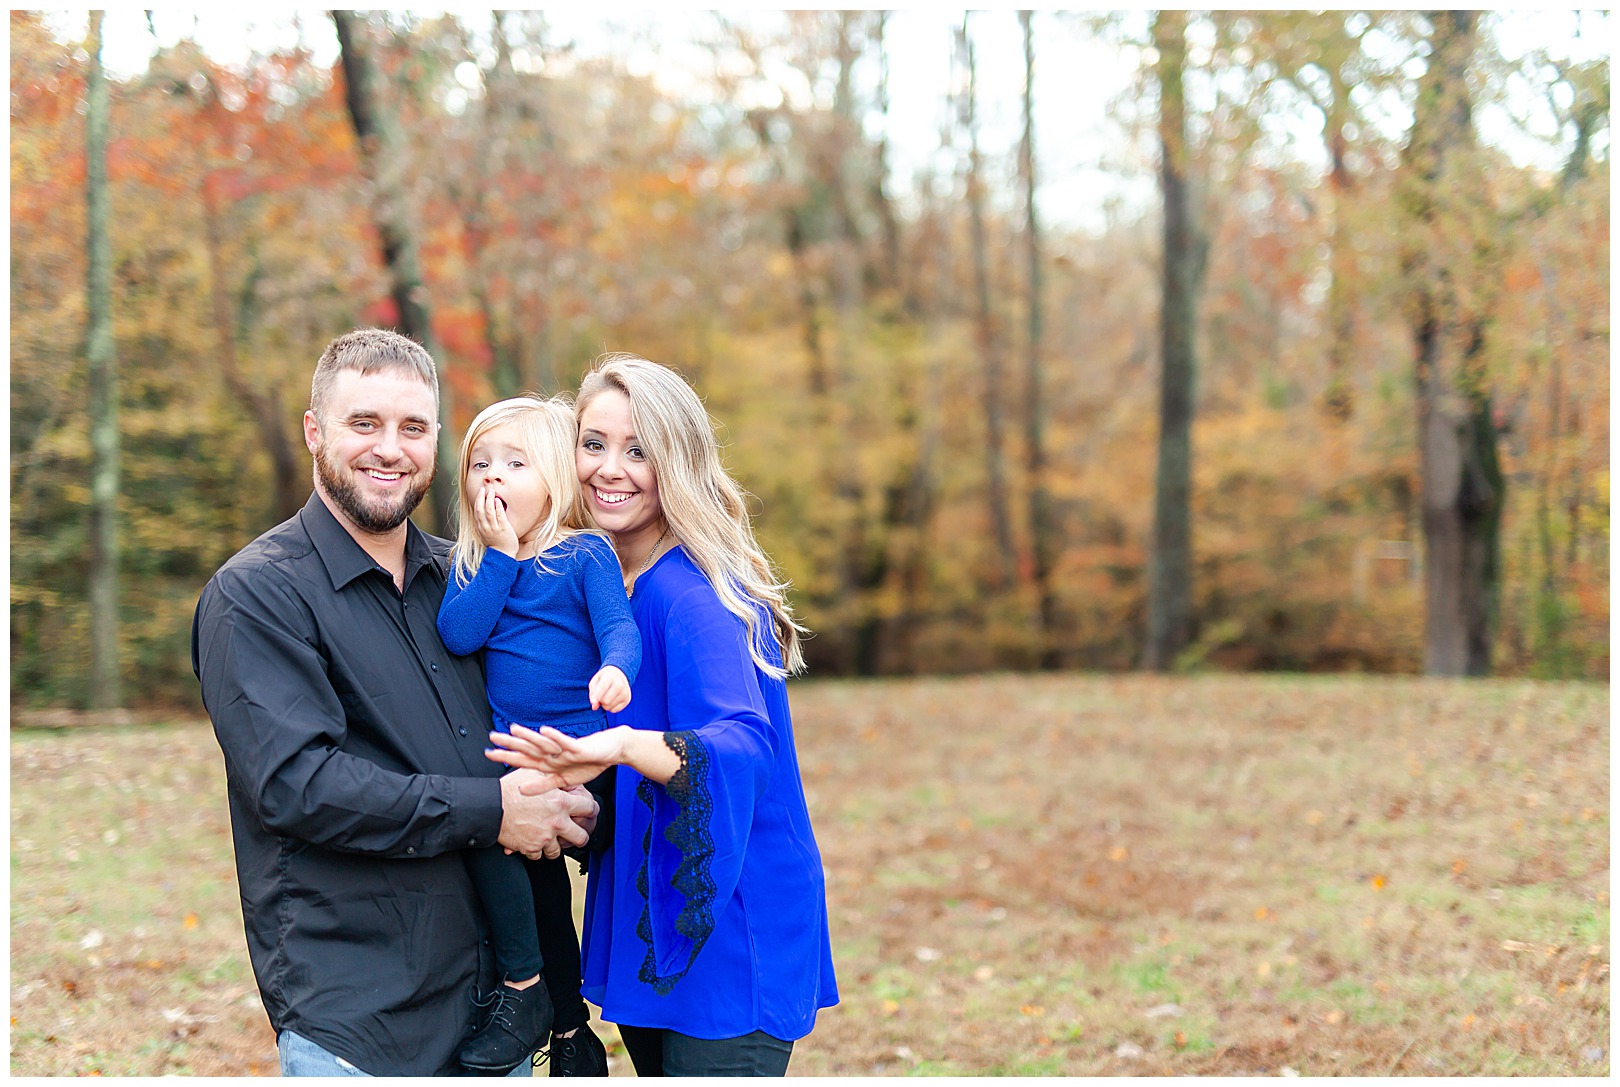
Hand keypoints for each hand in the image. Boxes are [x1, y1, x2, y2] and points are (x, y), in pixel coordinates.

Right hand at [473, 484, 519, 556]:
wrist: (503, 554)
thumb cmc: (496, 543)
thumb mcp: (485, 533)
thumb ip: (484, 524)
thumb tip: (483, 513)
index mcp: (480, 528)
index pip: (476, 511)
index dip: (477, 501)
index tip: (480, 493)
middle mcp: (485, 527)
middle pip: (480, 509)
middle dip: (481, 498)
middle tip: (483, 489)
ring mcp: (494, 528)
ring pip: (489, 511)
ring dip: (489, 499)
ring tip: (491, 491)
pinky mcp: (503, 529)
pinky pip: (499, 516)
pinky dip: (497, 507)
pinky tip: (498, 500)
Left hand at [487, 724, 626, 788]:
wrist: (613, 750)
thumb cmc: (589, 763)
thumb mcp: (563, 780)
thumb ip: (543, 785)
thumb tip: (521, 790)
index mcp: (548, 761)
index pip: (523, 759)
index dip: (506, 756)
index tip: (489, 753)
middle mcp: (553, 753)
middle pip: (528, 747)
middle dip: (510, 743)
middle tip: (492, 737)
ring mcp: (564, 749)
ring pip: (543, 742)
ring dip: (528, 736)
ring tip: (513, 730)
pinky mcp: (578, 747)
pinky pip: (564, 742)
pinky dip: (554, 737)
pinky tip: (543, 731)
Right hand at [497, 768, 594, 859]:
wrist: (490, 806)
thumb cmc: (510, 788)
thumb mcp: (536, 772)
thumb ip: (553, 775)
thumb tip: (564, 773)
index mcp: (561, 803)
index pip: (590, 809)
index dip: (591, 809)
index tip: (588, 811)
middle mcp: (556, 822)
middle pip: (581, 837)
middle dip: (580, 835)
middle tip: (575, 831)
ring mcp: (544, 838)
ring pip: (559, 851)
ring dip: (555, 844)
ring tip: (550, 836)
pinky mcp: (530, 848)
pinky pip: (539, 855)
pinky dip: (537, 850)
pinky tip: (533, 841)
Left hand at [588, 665, 630, 711]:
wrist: (619, 675)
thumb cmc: (604, 679)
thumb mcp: (595, 681)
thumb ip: (592, 694)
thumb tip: (594, 707)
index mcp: (610, 677)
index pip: (602, 688)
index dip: (596, 696)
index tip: (592, 702)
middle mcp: (620, 685)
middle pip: (605, 700)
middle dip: (600, 700)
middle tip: (601, 695)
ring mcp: (625, 693)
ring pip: (609, 707)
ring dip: (604, 704)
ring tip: (607, 696)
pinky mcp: (627, 700)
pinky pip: (614, 710)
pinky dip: (610, 707)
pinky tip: (612, 700)